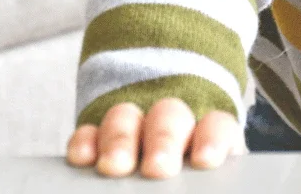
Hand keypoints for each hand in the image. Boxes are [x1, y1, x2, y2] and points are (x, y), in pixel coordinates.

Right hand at [66, 98, 243, 177]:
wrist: (159, 161)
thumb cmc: (189, 182)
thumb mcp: (200, 180)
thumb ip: (201, 183)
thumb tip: (196, 178)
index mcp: (207, 135)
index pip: (217, 126)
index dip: (212, 138)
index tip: (205, 160)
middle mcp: (171, 124)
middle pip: (170, 118)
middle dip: (163, 140)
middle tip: (157, 167)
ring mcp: (131, 126)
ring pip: (126, 117)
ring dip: (121, 139)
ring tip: (115, 166)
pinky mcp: (95, 137)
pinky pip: (87, 132)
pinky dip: (85, 142)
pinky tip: (83, 159)